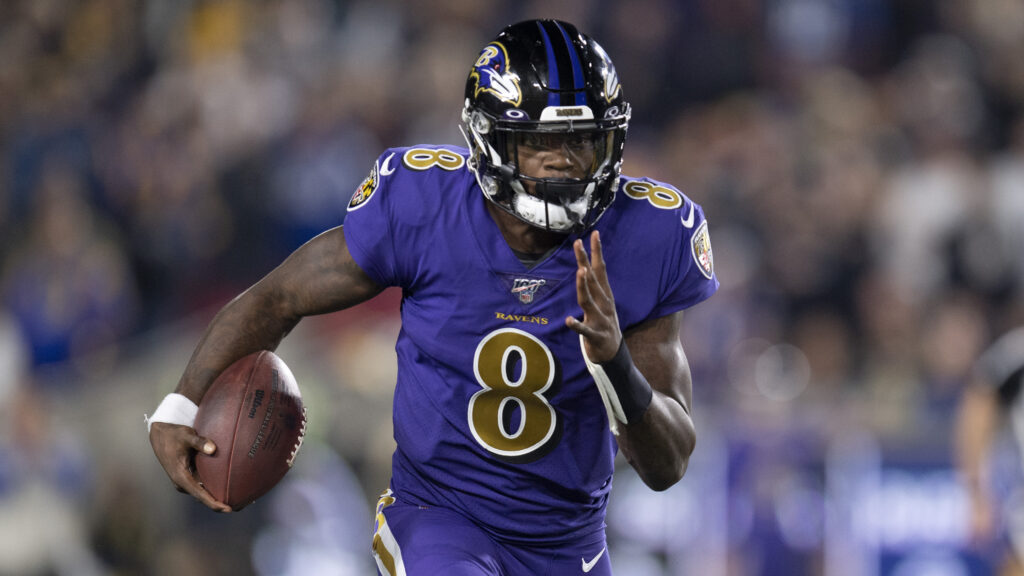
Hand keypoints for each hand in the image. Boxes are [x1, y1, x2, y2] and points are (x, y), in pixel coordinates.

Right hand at [149, 422, 231, 511]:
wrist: (160, 434)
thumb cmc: (173, 435)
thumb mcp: (186, 436)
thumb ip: (199, 442)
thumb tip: (213, 449)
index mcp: (181, 477)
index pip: (200, 494)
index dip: (214, 503)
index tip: (227, 509)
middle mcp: (182, 482)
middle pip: (203, 497)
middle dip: (219, 502)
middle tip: (238, 505)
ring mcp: (184, 480)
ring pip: (202, 491)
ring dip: (216, 495)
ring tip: (236, 498)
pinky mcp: (187, 476)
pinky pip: (201, 484)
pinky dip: (212, 485)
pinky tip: (226, 483)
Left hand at [565, 231, 621, 362]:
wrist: (613, 354)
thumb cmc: (604, 324)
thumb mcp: (602, 303)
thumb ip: (594, 287)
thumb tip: (584, 266)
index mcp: (605, 295)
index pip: (600, 269)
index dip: (597, 252)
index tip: (594, 233)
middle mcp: (604, 304)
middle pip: (593, 280)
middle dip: (585, 261)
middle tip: (578, 243)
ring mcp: (601, 320)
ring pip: (589, 301)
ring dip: (584, 287)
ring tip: (580, 272)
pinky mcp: (596, 336)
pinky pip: (584, 330)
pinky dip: (577, 325)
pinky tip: (569, 320)